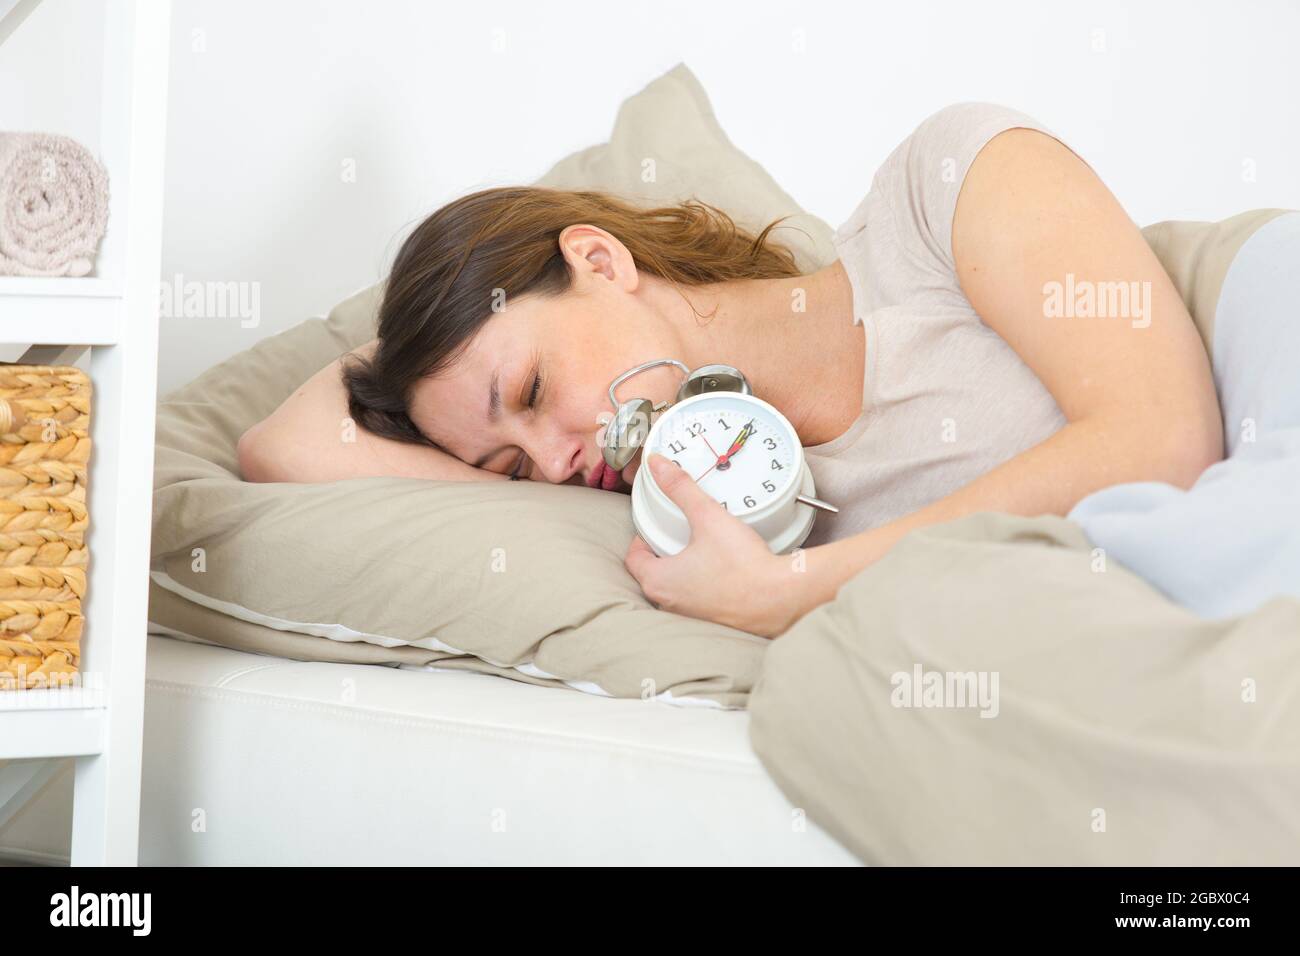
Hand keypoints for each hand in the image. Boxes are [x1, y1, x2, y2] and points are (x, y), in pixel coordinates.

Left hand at [624, 453, 805, 638]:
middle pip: (654, 572)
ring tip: (704, 547)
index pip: (634, 557)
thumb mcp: (707, 517)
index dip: (643, 537)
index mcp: (658, 582)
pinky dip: (705, 582)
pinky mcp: (714, 619)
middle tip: (681, 532)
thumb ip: (680, 489)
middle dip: (664, 551)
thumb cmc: (742, 566)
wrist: (779, 598)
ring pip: (677, 586)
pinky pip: (700, 597)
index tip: (657, 525)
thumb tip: (657, 466)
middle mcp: (669, 603)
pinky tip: (723, 567)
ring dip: (685, 567)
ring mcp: (691, 614)